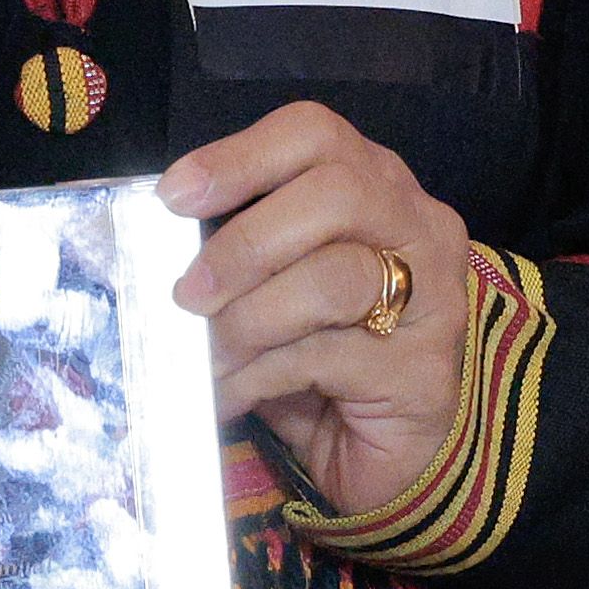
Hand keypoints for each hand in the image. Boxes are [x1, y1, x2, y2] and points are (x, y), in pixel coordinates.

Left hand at [163, 104, 482, 527]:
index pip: (316, 134)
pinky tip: (231, 396)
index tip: (174, 196)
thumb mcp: (273, 285)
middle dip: (246, 244)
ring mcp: (434, 298)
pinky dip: (259, 377)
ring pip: (333, 278)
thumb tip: (153, 238)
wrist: (383, 453)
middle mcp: (418, 226)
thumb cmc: (318, 356)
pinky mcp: (423, 371)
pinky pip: (326, 357)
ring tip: (205, 356)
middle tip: (188, 294)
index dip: (240, 157)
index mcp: (377, 186)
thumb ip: (238, 249)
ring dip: (249, 319)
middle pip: (336, 193)